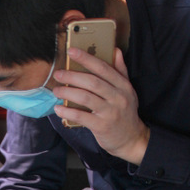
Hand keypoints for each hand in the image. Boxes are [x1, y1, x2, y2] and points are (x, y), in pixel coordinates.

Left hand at [53, 47, 149, 165]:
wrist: (132, 139)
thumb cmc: (125, 113)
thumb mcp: (128, 91)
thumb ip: (121, 71)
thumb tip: (115, 50)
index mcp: (123, 86)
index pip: (103, 68)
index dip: (86, 58)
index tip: (71, 51)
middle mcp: (118, 97)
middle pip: (93, 82)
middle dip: (73, 76)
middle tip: (58, 74)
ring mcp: (110, 112)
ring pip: (86, 98)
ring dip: (68, 92)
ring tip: (56, 90)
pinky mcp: (102, 126)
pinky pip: (82, 117)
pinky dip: (68, 111)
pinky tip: (58, 108)